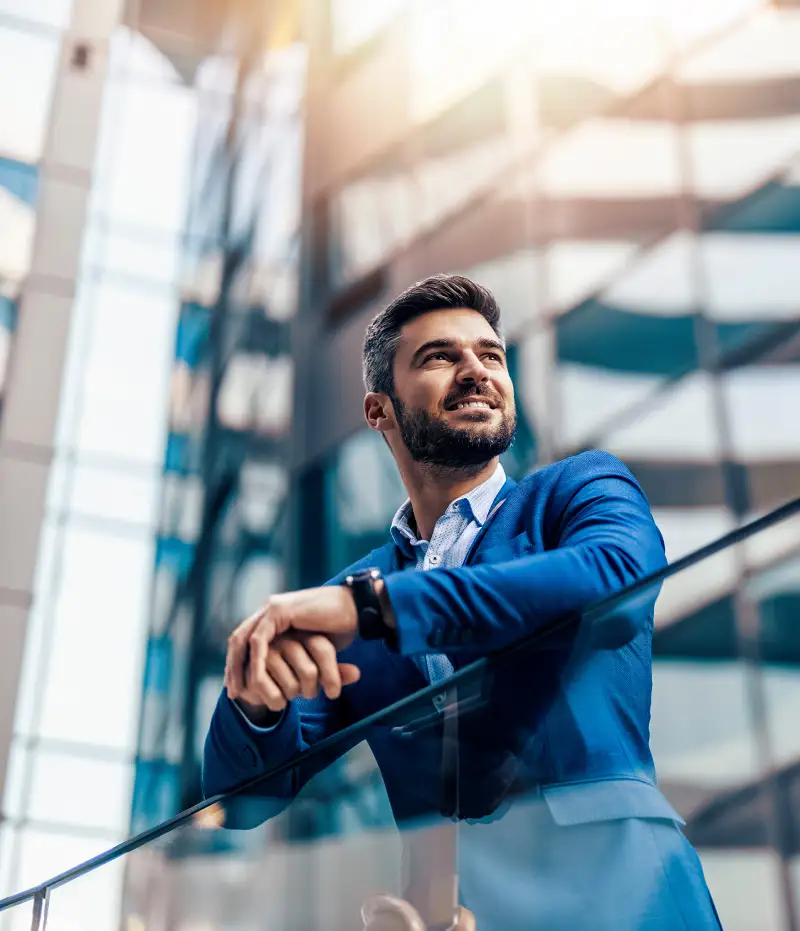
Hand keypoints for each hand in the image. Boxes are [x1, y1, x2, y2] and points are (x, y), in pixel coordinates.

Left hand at [225, 586, 361, 710]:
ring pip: (244, 639)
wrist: (357, 608)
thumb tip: (295, 678)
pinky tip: (256, 679)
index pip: (247, 639)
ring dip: (238, 667)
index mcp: (275, 614)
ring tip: (239, 690)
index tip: (238, 687)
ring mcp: (273, 607)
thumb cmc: (341, 626)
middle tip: (232, 692)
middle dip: (233, 667)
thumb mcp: (313, 645)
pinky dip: (255, 661)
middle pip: (240, 639)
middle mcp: (270, 609)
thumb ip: (300, 655)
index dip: (239, 663)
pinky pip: (259, 640)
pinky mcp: (280, 610)